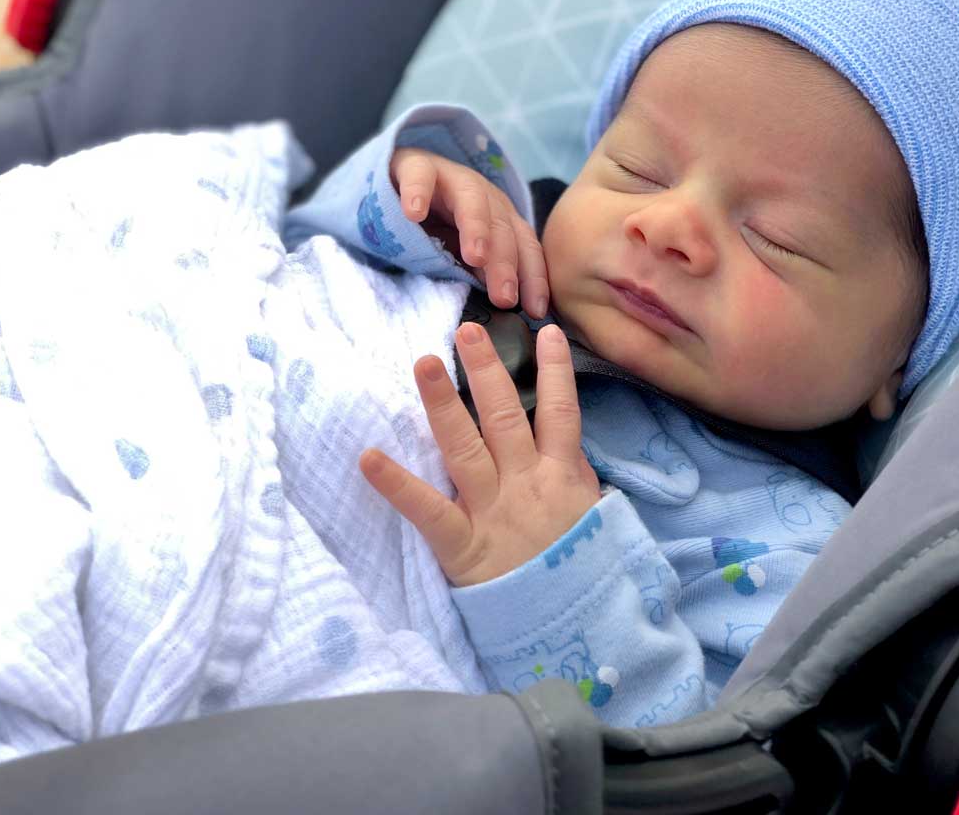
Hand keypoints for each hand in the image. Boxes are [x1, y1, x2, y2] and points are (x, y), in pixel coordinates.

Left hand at [359, 321, 599, 586]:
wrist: (571, 629)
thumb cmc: (577, 567)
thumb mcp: (591, 514)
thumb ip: (574, 472)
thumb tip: (563, 434)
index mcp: (560, 475)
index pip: (561, 412)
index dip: (555, 371)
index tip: (544, 333)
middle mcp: (525, 483)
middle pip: (503, 417)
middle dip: (485, 371)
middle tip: (466, 330)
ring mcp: (491, 510)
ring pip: (465, 447)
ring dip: (442, 404)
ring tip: (425, 362)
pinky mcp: (461, 544)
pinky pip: (427, 510)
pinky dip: (397, 484)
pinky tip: (368, 457)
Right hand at [390, 146, 548, 317]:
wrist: (395, 183)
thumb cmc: (431, 227)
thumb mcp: (458, 254)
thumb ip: (480, 273)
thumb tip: (504, 305)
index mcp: (501, 220)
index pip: (525, 247)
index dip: (533, 278)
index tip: (535, 311)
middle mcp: (485, 197)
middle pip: (503, 228)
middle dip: (506, 264)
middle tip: (504, 297)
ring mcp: (453, 179)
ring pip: (473, 199)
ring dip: (477, 228)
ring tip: (475, 257)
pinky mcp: (417, 166)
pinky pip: (421, 175)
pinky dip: (418, 192)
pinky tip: (413, 213)